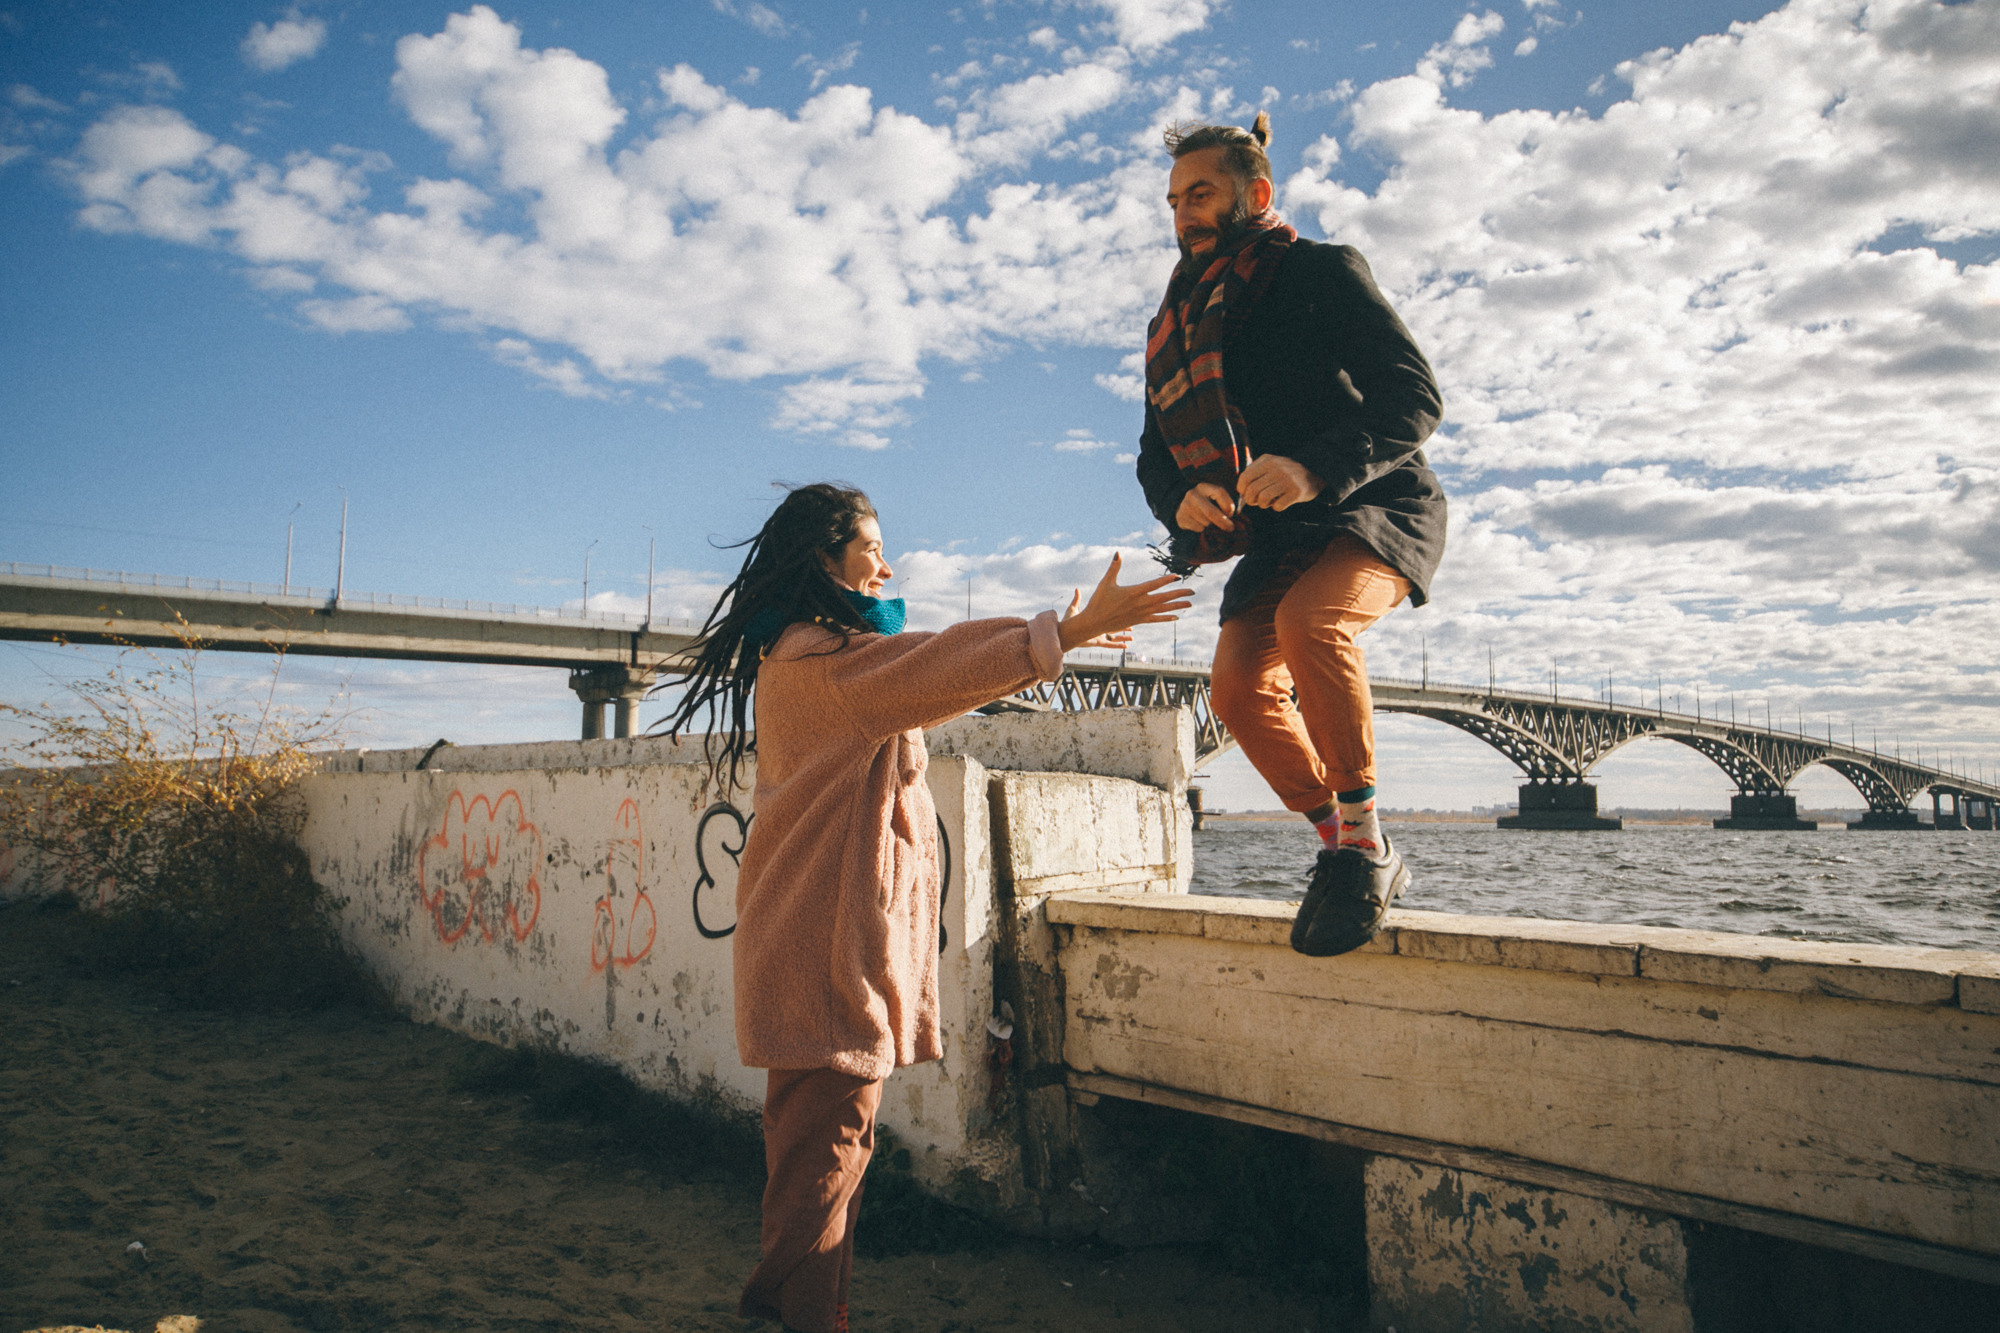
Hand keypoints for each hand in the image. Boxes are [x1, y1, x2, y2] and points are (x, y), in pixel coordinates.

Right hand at [1057, 553, 1192, 651]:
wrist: (1095, 622)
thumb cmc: (1099, 601)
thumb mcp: (1106, 582)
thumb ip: (1114, 567)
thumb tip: (1118, 552)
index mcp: (1133, 592)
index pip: (1154, 584)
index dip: (1167, 580)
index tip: (1178, 576)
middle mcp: (1140, 603)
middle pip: (1164, 598)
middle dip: (1179, 594)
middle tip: (1193, 591)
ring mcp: (1141, 613)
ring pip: (1163, 609)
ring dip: (1177, 606)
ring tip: (1190, 603)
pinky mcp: (1139, 621)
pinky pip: (1156, 619)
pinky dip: (1167, 618)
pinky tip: (1177, 617)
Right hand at [1175, 482, 1237, 531]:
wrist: (1183, 507)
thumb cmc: (1206, 503)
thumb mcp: (1214, 498)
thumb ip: (1226, 504)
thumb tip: (1239, 518)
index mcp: (1204, 487)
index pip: (1219, 492)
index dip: (1228, 505)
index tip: (1232, 514)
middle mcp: (1193, 495)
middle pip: (1211, 512)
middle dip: (1223, 522)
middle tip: (1230, 528)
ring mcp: (1185, 506)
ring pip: (1205, 522)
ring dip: (1212, 526)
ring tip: (1210, 522)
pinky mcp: (1181, 517)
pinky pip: (1198, 528)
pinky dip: (1204, 529)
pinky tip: (1201, 523)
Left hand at [1237, 455, 1322, 510]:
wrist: (1313, 477)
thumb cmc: (1286, 475)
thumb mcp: (1271, 465)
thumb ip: (1255, 472)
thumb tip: (1240, 490)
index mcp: (1268, 461)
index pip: (1245, 477)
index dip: (1241, 489)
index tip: (1245, 494)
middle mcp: (1278, 468)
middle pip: (1253, 490)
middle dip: (1251, 500)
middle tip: (1256, 502)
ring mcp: (1288, 480)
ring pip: (1263, 499)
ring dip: (1263, 505)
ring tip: (1268, 502)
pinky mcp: (1296, 492)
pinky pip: (1278, 506)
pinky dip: (1276, 507)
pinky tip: (1280, 503)